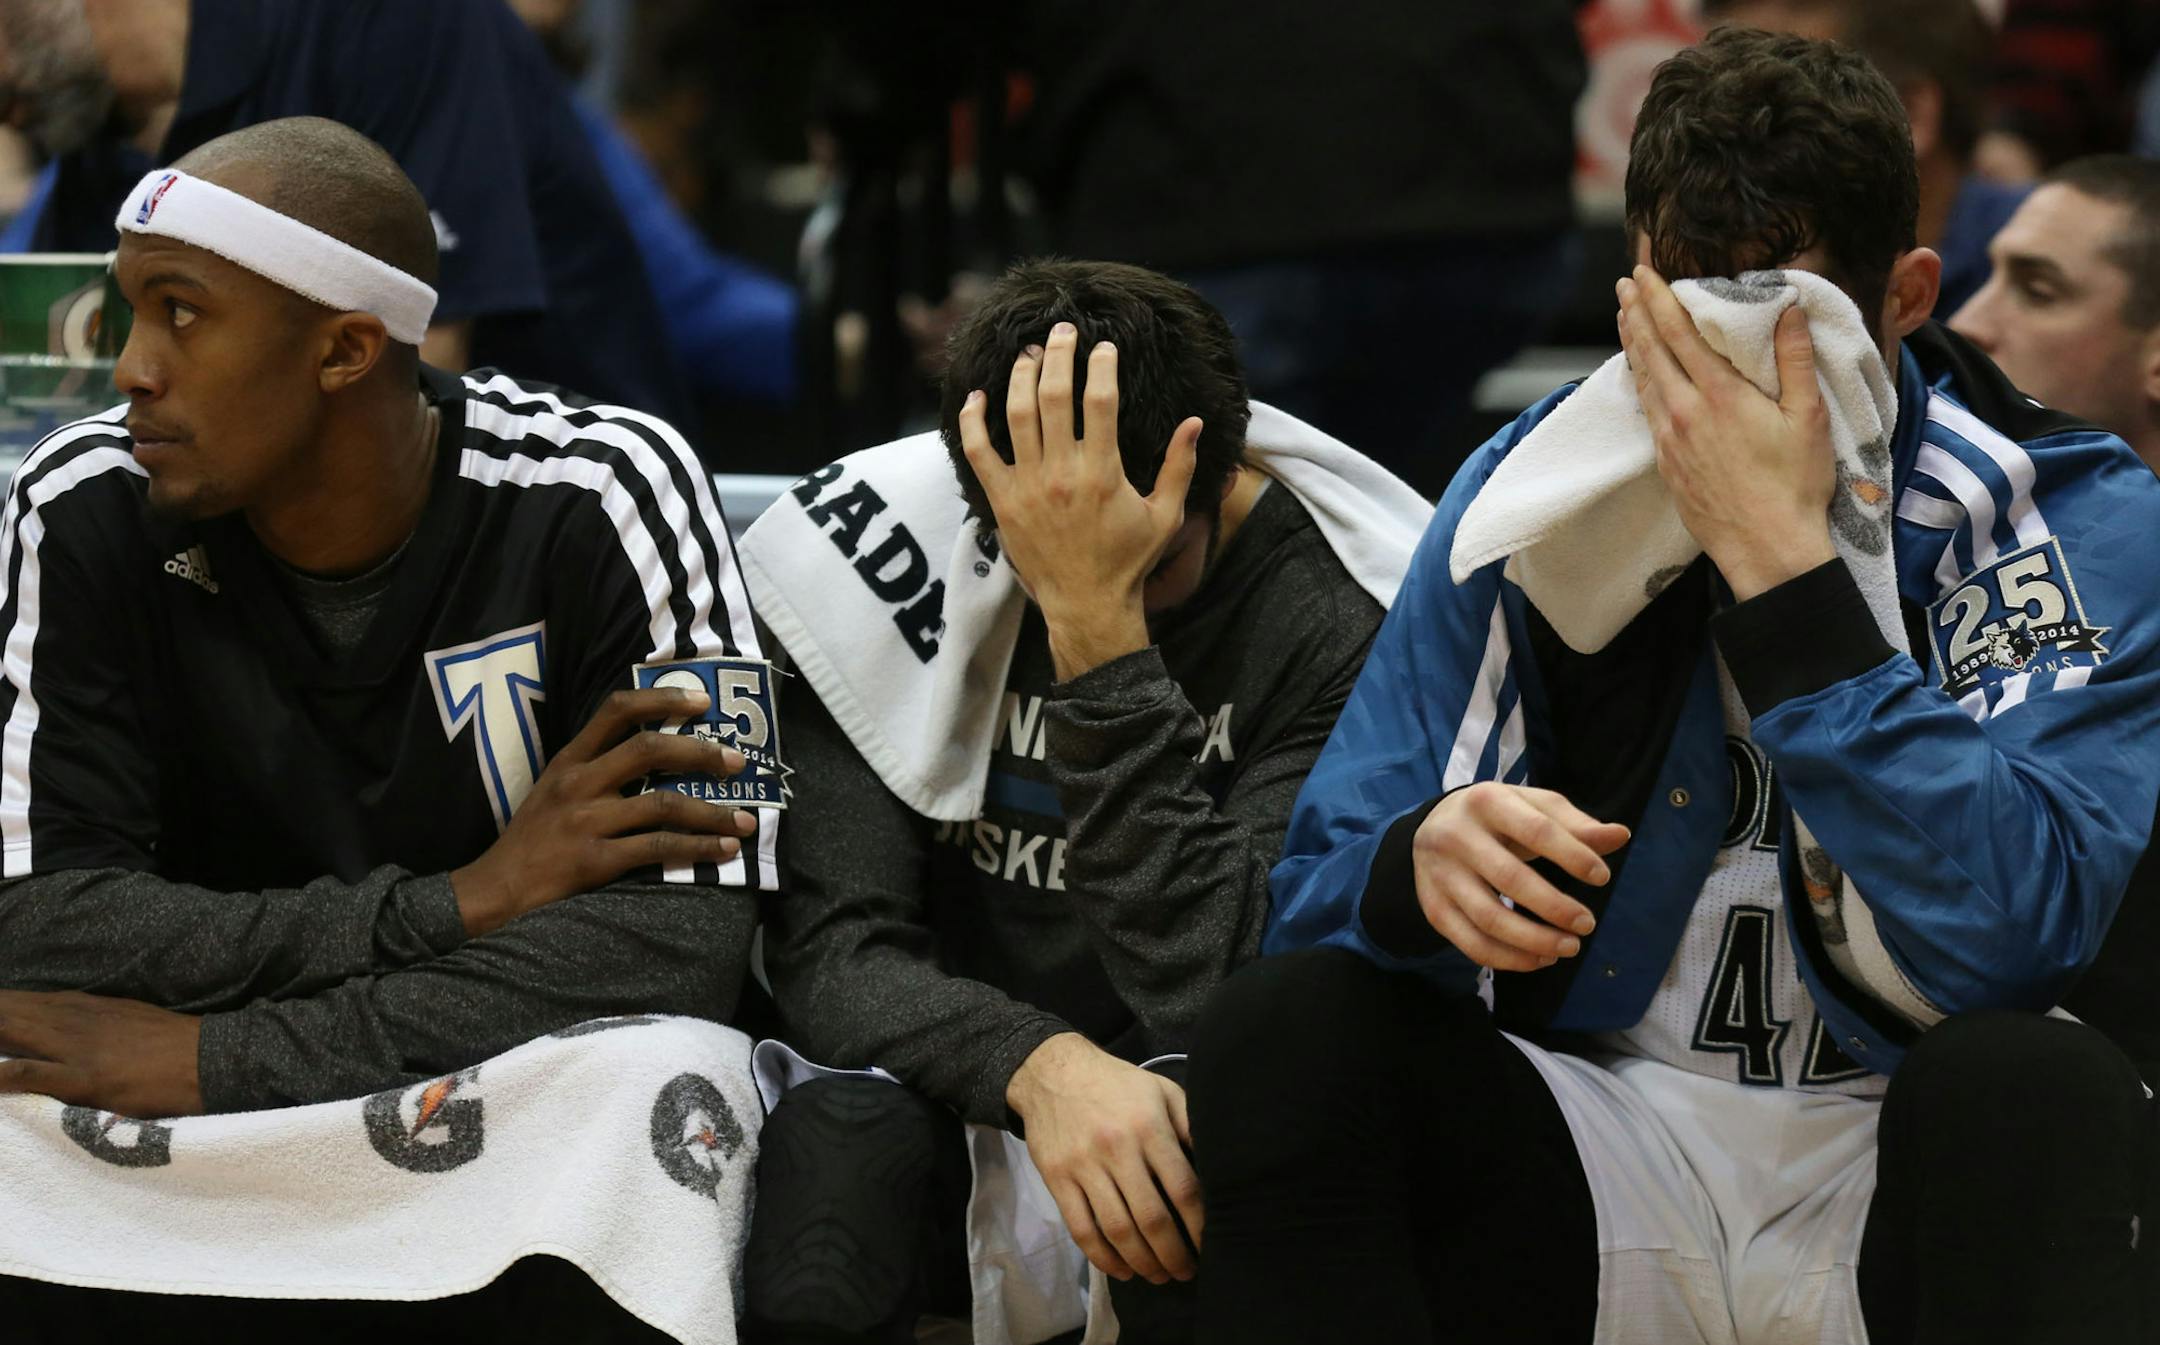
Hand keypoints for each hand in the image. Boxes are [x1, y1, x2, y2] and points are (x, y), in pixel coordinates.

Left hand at [0, 991, 202, 1116]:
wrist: (211, 1060)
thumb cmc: (175, 1046)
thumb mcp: (130, 1021)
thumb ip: (94, 1021)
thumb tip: (65, 1023)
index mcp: (85, 1008)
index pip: (25, 1001)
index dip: (0, 1004)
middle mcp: (73, 1022)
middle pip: (9, 1012)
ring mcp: (75, 1049)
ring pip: (11, 1032)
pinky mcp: (83, 1079)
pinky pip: (29, 1074)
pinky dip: (0, 1074)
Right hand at [450, 686, 757, 935]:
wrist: (492, 892)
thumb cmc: (530, 842)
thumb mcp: (552, 791)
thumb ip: (594, 770)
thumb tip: (657, 755)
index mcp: (568, 760)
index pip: (615, 711)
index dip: (662, 699)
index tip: (701, 701)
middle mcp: (578, 783)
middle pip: (649, 750)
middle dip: (701, 753)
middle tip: (737, 761)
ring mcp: (585, 821)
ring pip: (663, 803)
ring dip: (713, 811)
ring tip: (746, 821)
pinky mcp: (593, 860)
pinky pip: (658, 848)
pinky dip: (698, 848)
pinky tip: (723, 850)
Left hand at [957, 321, 1202, 678]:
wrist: (1086, 605)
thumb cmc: (1128, 562)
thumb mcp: (1165, 515)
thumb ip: (1180, 466)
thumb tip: (1195, 422)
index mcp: (1103, 472)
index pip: (1099, 401)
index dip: (1100, 366)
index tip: (1103, 347)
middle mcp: (1062, 473)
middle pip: (1053, 395)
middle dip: (1058, 355)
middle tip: (1062, 331)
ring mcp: (1028, 486)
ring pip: (1017, 414)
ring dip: (1021, 376)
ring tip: (1028, 353)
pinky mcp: (1003, 501)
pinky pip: (979, 451)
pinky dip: (974, 420)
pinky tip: (978, 396)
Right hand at [1005, 1033, 1202, 1284]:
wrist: (1053, 1072)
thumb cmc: (1117, 1084)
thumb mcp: (1162, 1091)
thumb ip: (1190, 1125)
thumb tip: (1217, 1164)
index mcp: (1149, 1128)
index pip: (1183, 1189)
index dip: (1199, 1225)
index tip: (1208, 1245)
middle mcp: (1118, 1149)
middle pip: (1151, 1218)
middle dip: (1173, 1254)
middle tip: (1186, 1272)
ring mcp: (1084, 1167)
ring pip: (1117, 1230)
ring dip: (1142, 1262)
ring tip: (1158, 1276)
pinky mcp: (1057, 1179)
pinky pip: (1081, 1229)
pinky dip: (1103, 1258)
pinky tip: (1122, 1270)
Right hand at [1414, 783, 1630, 971]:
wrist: (1431, 828)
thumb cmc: (1498, 818)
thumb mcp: (1533, 808)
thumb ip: (1575, 824)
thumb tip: (1621, 836)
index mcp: (1487, 801)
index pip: (1536, 830)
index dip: (1572, 856)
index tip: (1602, 878)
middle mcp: (1456, 835)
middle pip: (1509, 878)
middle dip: (1555, 907)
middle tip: (1588, 924)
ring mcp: (1439, 874)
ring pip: (1488, 917)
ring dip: (1534, 940)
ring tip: (1569, 947)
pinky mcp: (1433, 907)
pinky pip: (1470, 942)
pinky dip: (1509, 959)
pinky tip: (1539, 958)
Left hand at [1617, 265, 1838, 599]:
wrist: (1767, 549)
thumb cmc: (1795, 485)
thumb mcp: (1808, 416)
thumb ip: (1795, 359)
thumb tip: (1790, 309)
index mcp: (1718, 394)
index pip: (1678, 332)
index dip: (1657, 298)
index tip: (1641, 273)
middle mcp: (1684, 412)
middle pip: (1650, 351)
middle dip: (1635, 312)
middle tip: (1624, 284)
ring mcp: (1670, 440)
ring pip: (1644, 380)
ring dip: (1633, 345)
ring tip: (1626, 319)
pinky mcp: (1666, 465)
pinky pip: (1647, 411)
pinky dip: (1640, 382)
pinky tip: (1641, 375)